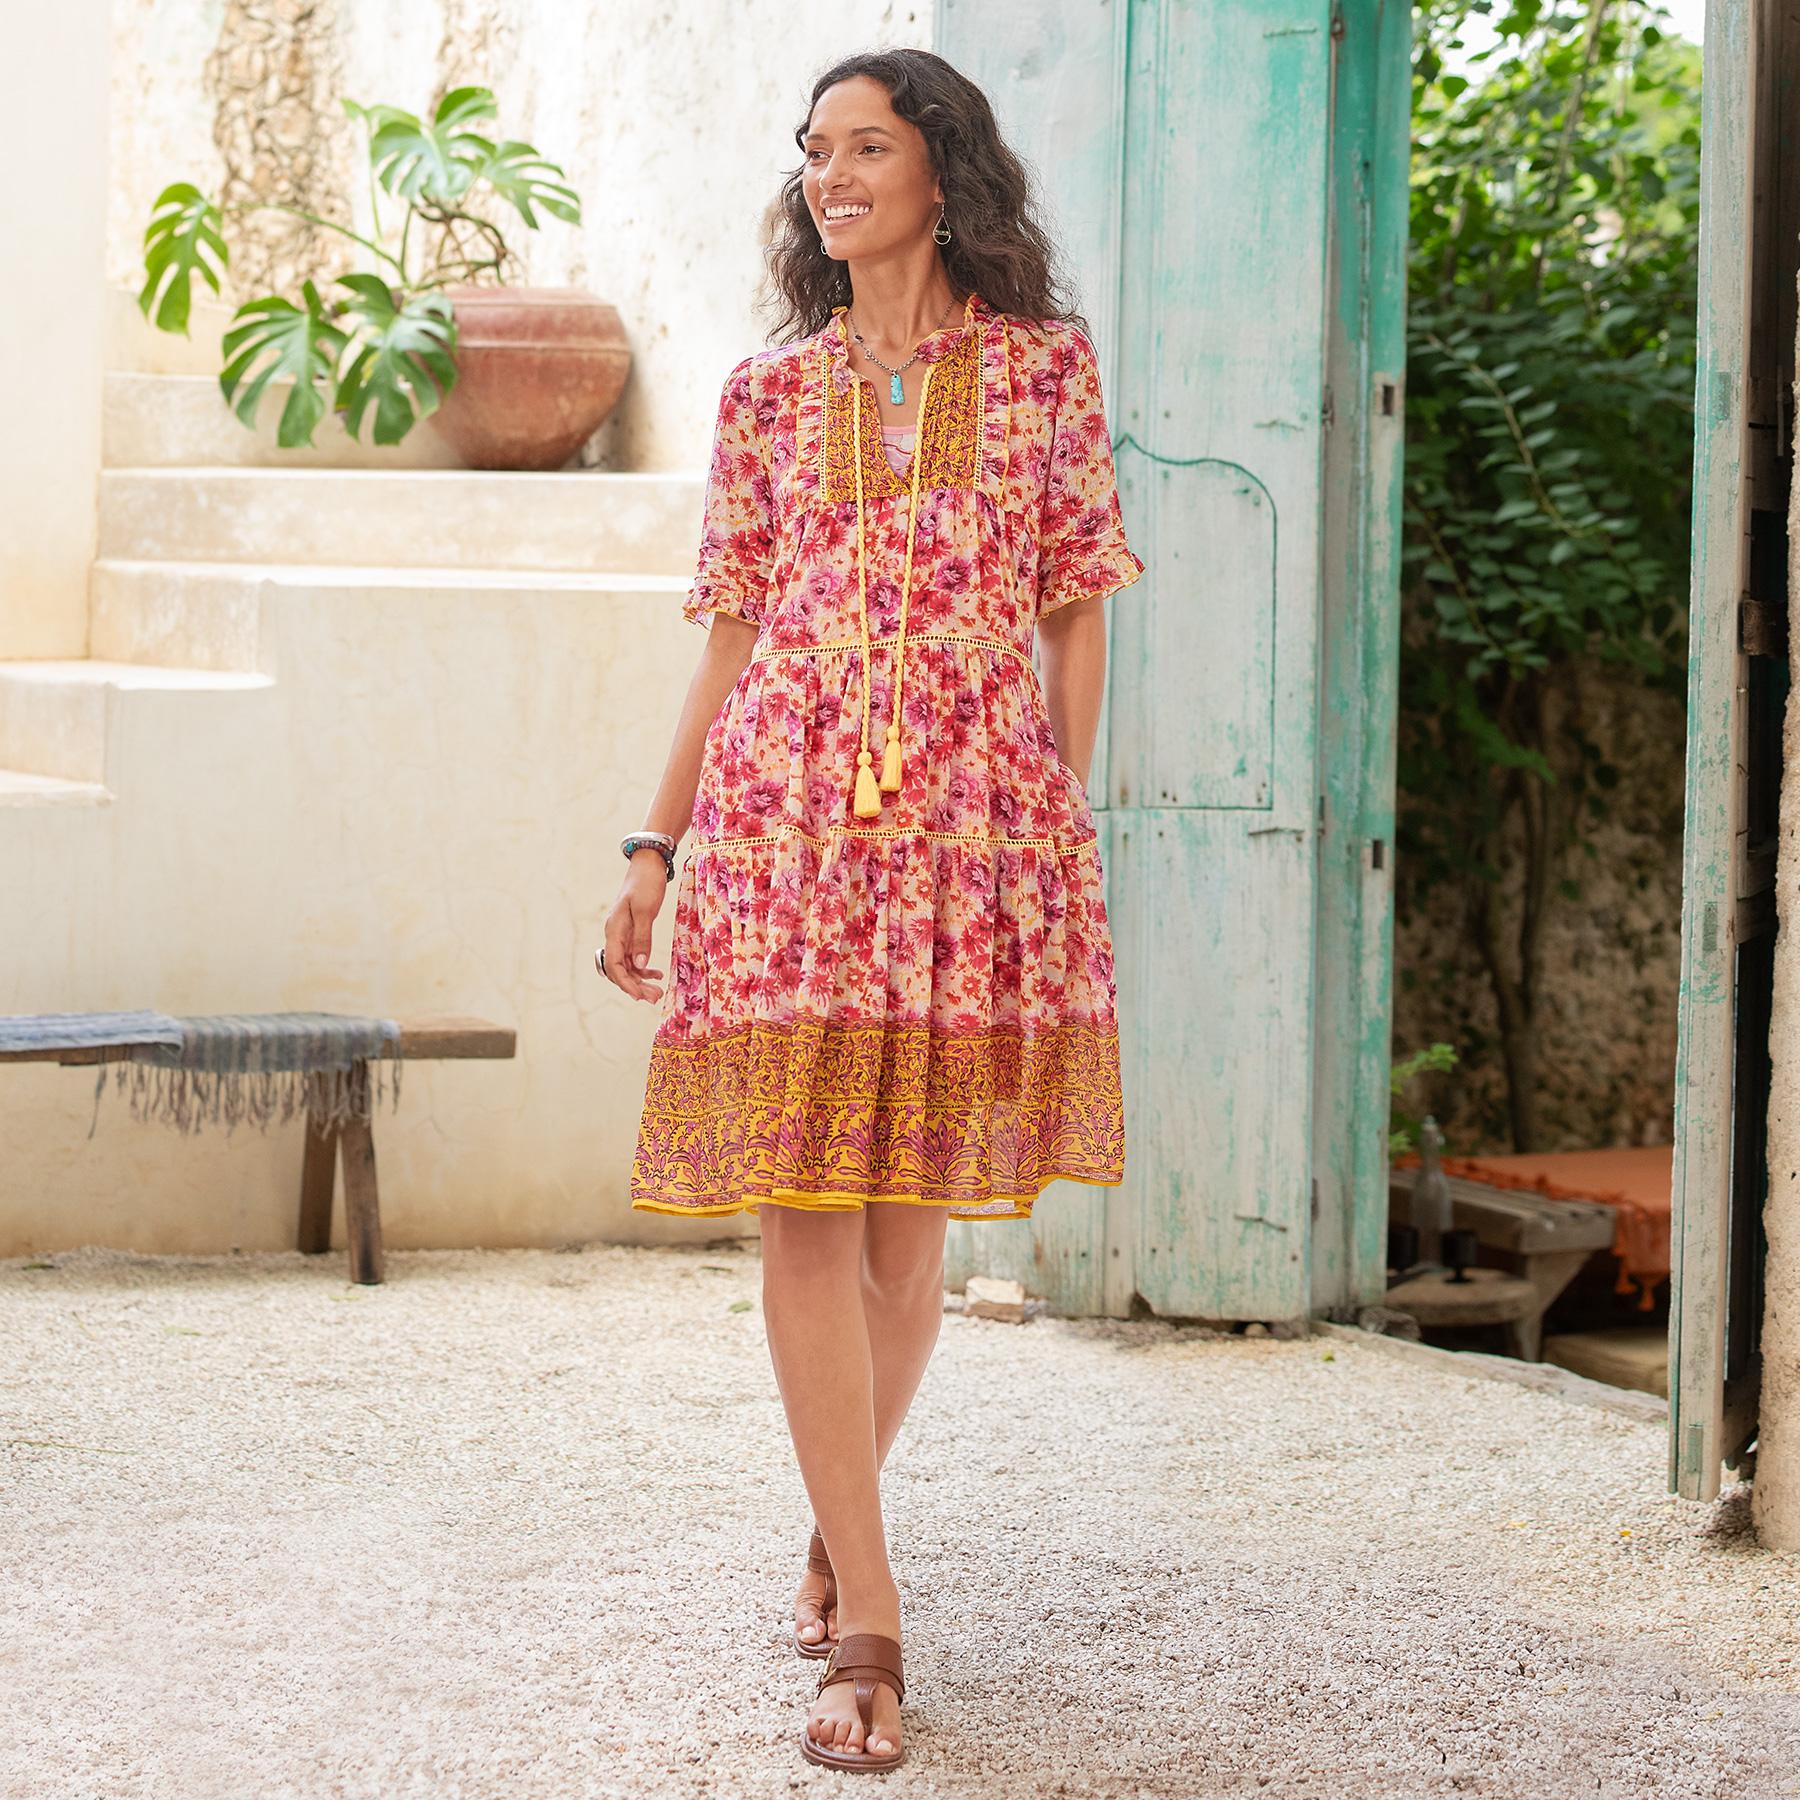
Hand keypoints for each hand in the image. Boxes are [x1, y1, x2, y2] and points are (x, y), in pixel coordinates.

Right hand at [599, 856, 670, 1001]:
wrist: (648, 864)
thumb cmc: (646, 884)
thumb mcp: (646, 911)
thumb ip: (642, 938)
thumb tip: (641, 966)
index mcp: (614, 930)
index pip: (614, 965)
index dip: (626, 983)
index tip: (640, 996)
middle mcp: (615, 935)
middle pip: (619, 969)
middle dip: (634, 986)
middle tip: (654, 998)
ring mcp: (623, 934)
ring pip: (627, 965)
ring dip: (640, 980)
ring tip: (657, 991)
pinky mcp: (632, 931)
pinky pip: (634, 956)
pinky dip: (644, 968)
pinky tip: (657, 974)